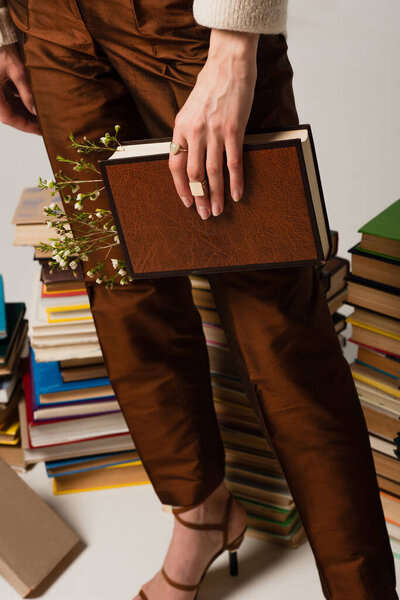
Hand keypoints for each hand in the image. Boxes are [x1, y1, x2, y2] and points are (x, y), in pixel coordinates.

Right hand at [0, 43, 40, 133]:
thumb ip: (26, 91)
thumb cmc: (0, 46)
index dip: (26, 126)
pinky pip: (11, 98)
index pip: (9, 118)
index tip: (41, 131)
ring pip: (12, 107)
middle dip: (29, 121)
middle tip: (47, 125)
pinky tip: (37, 103)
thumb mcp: (15, 69)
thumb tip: (36, 111)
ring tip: (45, 116)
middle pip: (11, 115)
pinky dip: (23, 102)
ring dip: (27, 112)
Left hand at [169, 28, 258, 218]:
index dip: (180, 187)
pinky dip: (235, 181)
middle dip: (198, 198)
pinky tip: (237, 195)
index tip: (186, 201)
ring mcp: (213, 132)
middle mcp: (194, 132)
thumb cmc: (211, 84)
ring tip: (218, 210)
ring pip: (212, 173)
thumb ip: (188, 132)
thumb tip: (189, 155)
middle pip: (193, 174)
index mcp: (180, 127)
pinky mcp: (233, 130)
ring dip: (215, 195)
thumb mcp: (190, 109)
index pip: (174, 165)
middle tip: (204, 214)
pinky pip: (233, 162)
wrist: (229, 62)